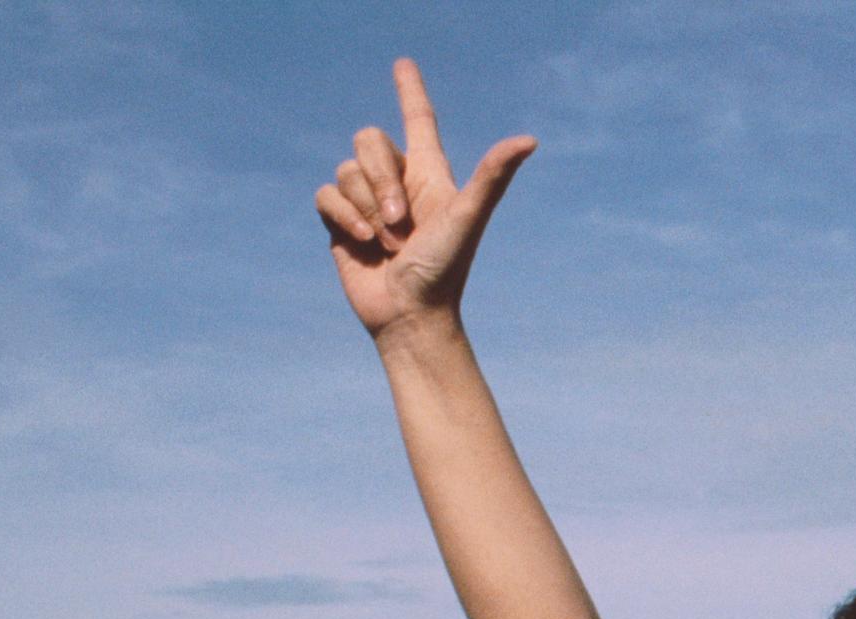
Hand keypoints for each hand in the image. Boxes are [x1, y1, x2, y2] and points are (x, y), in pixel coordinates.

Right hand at [316, 60, 536, 340]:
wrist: (411, 316)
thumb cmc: (445, 271)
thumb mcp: (467, 218)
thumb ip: (492, 177)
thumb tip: (529, 140)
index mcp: (430, 175)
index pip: (418, 120)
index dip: (409, 90)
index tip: (403, 64)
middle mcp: (398, 183)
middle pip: (369, 140)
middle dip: (381, 179)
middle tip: (403, 223)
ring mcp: (368, 202)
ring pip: (346, 170)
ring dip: (367, 207)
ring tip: (389, 243)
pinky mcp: (342, 222)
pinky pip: (326, 194)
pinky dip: (344, 217)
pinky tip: (365, 244)